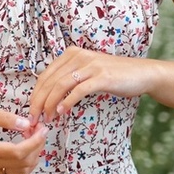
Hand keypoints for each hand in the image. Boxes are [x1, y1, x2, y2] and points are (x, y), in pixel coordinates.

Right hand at [0, 104, 47, 173]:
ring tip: (33, 137)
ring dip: (34, 155)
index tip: (42, 129)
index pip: (17, 152)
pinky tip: (27, 146)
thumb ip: (5, 118)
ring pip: (22, 171)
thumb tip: (26, 124)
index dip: (34, 143)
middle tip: (39, 129)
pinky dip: (27, 161)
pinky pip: (17, 172)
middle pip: (23, 163)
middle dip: (37, 146)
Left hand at [29, 46, 153, 121]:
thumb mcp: (87, 71)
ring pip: (60, 85)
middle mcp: (78, 56)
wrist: (141, 74)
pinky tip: (62, 112)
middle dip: (39, 102)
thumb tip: (48, 98)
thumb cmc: (113, 76)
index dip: (35, 94)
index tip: (31, 111)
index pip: (45, 75)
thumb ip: (69, 78)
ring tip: (47, 118)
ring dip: (50, 104)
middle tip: (34, 119)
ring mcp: (90, 65)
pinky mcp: (102, 77)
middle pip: (50, 81)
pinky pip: (78, 90)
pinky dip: (67, 102)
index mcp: (71, 54)